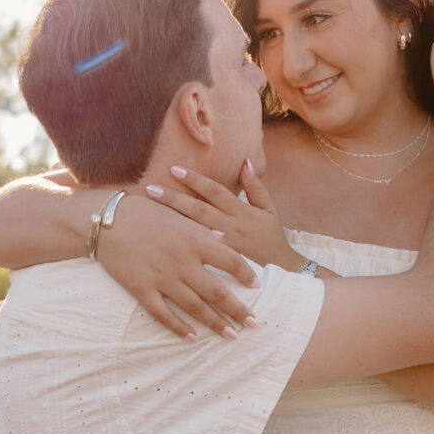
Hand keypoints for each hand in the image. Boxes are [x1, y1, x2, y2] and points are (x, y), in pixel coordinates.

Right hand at [93, 190, 260, 340]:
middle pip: (217, 292)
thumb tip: (224, 240)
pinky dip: (179, 328)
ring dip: (215, 324)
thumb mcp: (178, 214)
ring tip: (231, 335)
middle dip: (237, 310)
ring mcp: (162, 279)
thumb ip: (202, 229)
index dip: (246, 275)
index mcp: (195, 240)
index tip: (257, 286)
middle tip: (253, 324)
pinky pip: (164, 315)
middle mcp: (183, 262)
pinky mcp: (142, 290)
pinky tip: (192, 338)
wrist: (105, 220)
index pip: (230, 261)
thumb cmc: (144, 211)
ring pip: (195, 308)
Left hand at [145, 160, 302, 271]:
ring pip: (195, 230)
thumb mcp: (269, 210)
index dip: (195, 180)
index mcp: (240, 211)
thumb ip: (255, 187)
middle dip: (174, 198)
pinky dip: (182, 244)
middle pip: (198, 209)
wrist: (283, 272)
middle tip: (150, 188)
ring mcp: (224, 246)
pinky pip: (198, 252)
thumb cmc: (272, 238)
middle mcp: (230, 226)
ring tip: (151, 210)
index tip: (174, 169)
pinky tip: (163, 238)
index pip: (214, 191)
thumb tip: (245, 162)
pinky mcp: (219, 263)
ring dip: (173, 219)